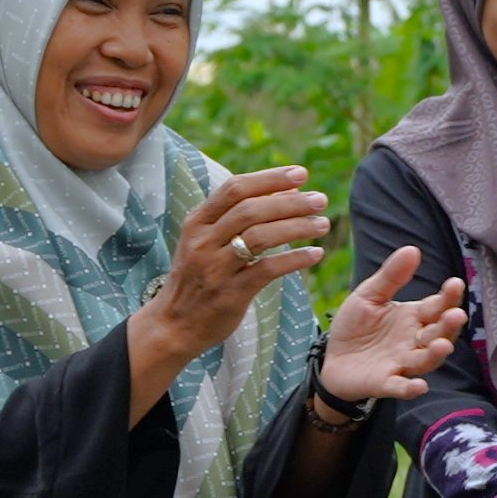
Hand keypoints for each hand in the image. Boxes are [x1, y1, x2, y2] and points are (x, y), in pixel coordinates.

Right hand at [128, 166, 332, 418]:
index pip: (234, 189)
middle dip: (290, 202)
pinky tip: (315, 254)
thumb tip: (283, 191)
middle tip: (320, 199)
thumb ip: (235, 217)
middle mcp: (203, 241)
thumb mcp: (204, 241)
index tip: (300, 173)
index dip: (269, 178)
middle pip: (251, 210)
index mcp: (197, 222)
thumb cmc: (198, 277)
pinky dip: (294, 259)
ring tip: (322, 224)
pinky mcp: (230, 293)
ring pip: (260, 237)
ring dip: (297, 228)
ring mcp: (215, 268)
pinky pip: (267, 270)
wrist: (174, 324)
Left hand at [317, 256, 461, 409]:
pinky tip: (419, 386)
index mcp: (413, 318)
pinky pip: (400, 386)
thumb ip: (391, 276)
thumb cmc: (356, 326)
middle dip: (449, 326)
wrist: (331, 358)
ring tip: (442, 345)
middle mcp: (413, 341)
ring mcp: (401, 363)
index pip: (436, 306)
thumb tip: (413, 248)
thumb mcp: (369, 295)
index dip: (448, 297)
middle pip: (438, 333)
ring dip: (436, 354)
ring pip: (425, 360)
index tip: (455, 284)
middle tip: (456, 315)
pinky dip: (409, 388)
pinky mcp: (384, 382)